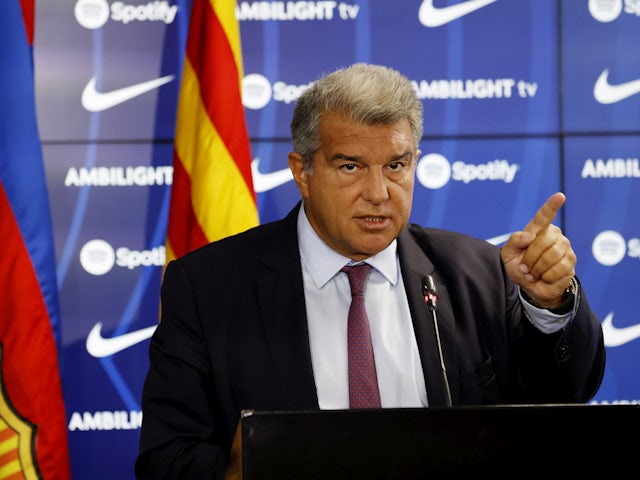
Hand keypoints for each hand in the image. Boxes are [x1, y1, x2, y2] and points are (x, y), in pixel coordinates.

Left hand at [500, 192, 575, 308]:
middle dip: (530, 257)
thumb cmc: (519, 265)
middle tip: (525, 266)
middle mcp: (555, 235)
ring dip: (537, 269)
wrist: (529, 285)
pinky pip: (558, 270)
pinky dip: (546, 277)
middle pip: (543, 241)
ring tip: (534, 272)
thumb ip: (514, 240)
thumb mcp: (508, 253)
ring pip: (552, 257)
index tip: (559, 196)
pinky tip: (544, 277)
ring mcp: (566, 249)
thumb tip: (529, 236)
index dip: (551, 206)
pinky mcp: (571, 263)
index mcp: (538, 229)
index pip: (544, 216)